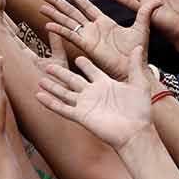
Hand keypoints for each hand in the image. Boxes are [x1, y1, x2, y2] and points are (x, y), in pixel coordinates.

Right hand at [36, 47, 151, 151]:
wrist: (135, 132)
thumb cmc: (140, 111)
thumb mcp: (139, 83)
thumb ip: (134, 65)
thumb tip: (138, 46)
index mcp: (106, 84)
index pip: (91, 71)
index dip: (85, 64)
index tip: (78, 57)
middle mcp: (93, 93)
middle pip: (72, 80)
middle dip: (61, 73)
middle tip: (48, 65)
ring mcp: (85, 104)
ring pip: (64, 93)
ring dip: (52, 87)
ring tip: (40, 80)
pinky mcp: (81, 116)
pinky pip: (62, 108)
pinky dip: (50, 102)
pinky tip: (39, 96)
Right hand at [41, 0, 160, 79]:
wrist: (134, 71)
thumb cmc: (137, 54)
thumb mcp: (142, 28)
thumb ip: (145, 12)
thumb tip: (156, 0)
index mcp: (105, 24)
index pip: (88, 8)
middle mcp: (94, 30)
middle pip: (73, 13)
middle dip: (60, 4)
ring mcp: (89, 38)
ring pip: (68, 22)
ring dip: (55, 14)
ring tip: (42, 6)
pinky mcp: (87, 46)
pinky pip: (71, 36)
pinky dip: (59, 30)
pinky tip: (48, 24)